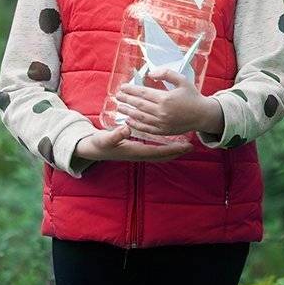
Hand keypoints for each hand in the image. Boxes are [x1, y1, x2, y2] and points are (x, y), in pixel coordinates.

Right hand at [73, 123, 191, 161]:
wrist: (91, 149)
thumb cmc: (98, 144)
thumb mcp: (105, 138)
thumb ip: (115, 134)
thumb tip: (127, 128)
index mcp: (135, 151)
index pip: (158, 152)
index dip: (173, 149)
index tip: (186, 146)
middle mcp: (139, 154)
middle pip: (162, 155)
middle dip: (177, 151)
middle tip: (191, 146)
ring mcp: (138, 153)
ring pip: (159, 153)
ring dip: (172, 150)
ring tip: (184, 144)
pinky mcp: (136, 149)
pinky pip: (154, 150)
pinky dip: (163, 147)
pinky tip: (168, 140)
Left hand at [114, 70, 222, 138]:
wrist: (202, 115)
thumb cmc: (192, 96)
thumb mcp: (182, 80)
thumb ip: (166, 74)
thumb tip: (151, 74)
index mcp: (165, 98)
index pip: (143, 93)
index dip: (131, 90)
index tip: (122, 87)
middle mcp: (162, 111)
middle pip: (139, 105)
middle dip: (126, 100)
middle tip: (117, 96)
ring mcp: (162, 123)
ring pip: (140, 117)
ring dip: (128, 112)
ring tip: (119, 107)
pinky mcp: (163, 131)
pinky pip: (146, 128)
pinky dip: (136, 125)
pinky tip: (128, 121)